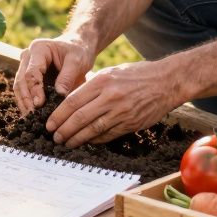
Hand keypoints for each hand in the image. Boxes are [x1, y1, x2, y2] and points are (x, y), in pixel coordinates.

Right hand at [14, 35, 95, 115]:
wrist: (78, 47)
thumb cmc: (78, 52)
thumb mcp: (77, 61)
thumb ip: (67, 77)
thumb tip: (58, 95)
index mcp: (38, 49)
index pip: (32, 72)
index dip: (34, 89)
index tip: (39, 104)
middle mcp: (27, 57)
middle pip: (21, 81)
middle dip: (26, 100)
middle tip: (32, 117)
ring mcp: (25, 67)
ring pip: (19, 88)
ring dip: (24, 104)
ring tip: (31, 120)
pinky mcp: (29, 78)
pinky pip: (25, 92)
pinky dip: (27, 104)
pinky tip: (33, 117)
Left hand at [47, 60, 182, 147]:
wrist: (167, 81)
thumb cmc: (137, 74)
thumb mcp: (111, 72)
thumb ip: (92, 86)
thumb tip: (71, 101)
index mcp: (102, 81)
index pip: (72, 101)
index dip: (58, 115)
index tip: (49, 124)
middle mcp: (110, 97)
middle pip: (79, 118)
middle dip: (63, 130)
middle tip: (54, 137)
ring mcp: (121, 112)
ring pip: (92, 130)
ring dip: (76, 139)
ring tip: (66, 143)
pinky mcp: (130, 124)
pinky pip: (108, 135)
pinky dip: (94, 140)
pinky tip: (86, 142)